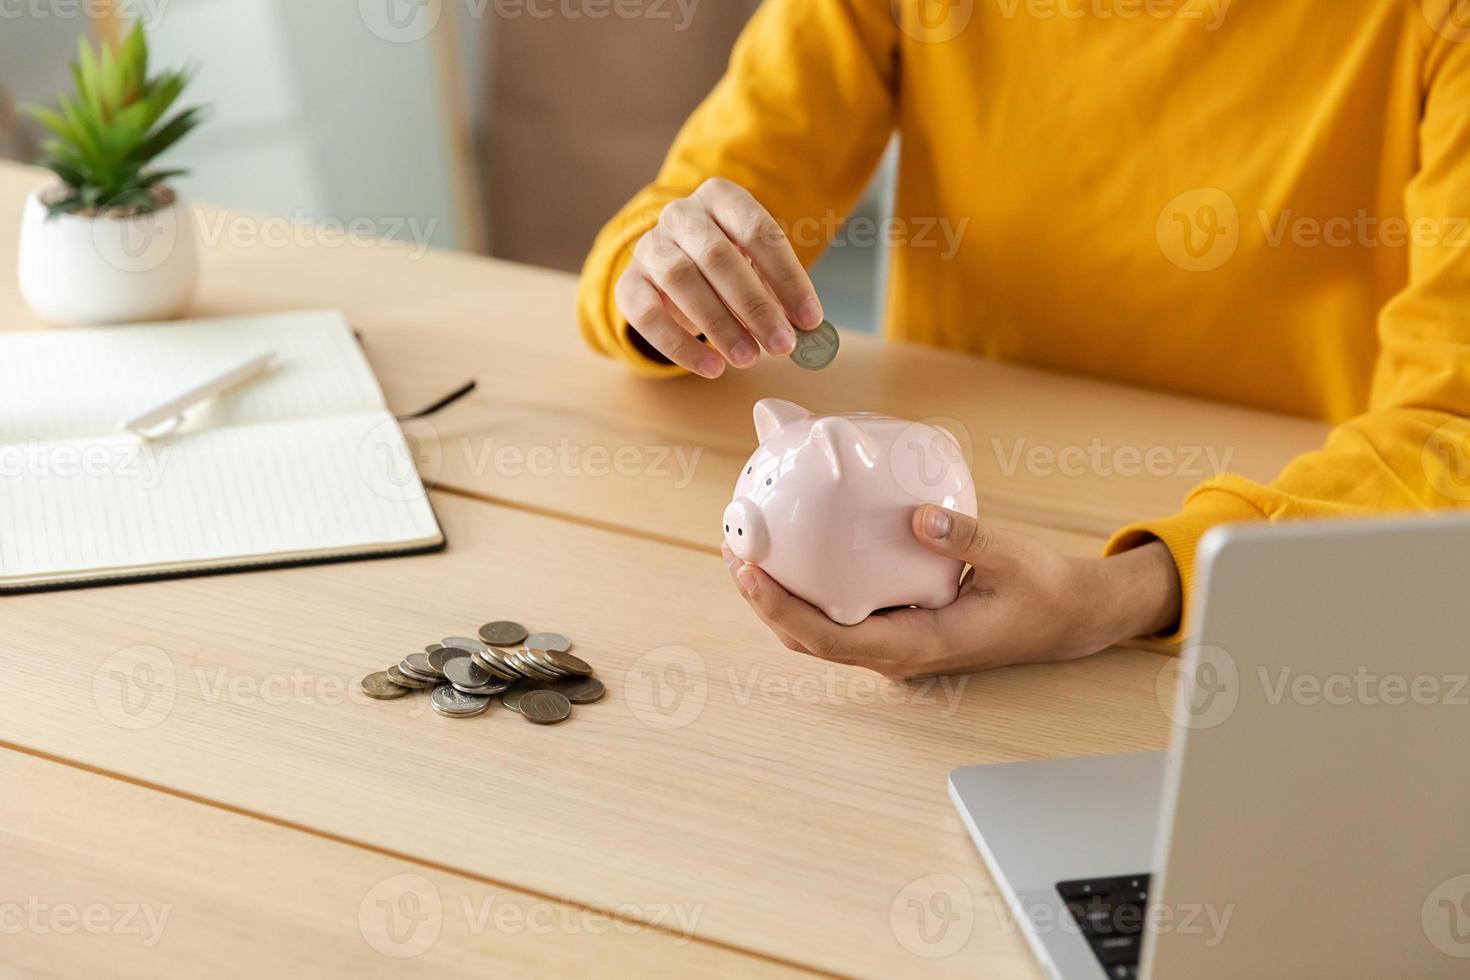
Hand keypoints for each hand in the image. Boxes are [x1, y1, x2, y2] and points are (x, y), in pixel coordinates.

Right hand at [614, 178, 824, 377]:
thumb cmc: (728, 265)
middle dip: (755, 305)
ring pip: (680, 280)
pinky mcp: (628, 283)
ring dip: (719, 325)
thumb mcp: (757, 265)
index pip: (757, 231)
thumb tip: (807, 329)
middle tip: (783, 345)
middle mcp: (681, 214)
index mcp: (721, 197)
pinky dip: (680, 346)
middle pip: (717, 256)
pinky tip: (712, 367)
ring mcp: (649, 246)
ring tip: (749, 359)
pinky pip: (647, 315)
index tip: (810, 319)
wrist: (671, 265)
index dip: (787, 277)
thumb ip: (780, 292)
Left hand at [723, 505, 1182, 678]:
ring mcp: (893, 644)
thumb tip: (915, 516)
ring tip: (746, 547)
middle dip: (762, 599)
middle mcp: (896, 654)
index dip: (781, 608)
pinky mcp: (896, 627)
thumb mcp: (1013, 559)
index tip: (749, 570)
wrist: (1069, 618)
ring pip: (817, 632)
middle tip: (732, 546)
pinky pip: (838, 615)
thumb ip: (966, 538)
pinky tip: (795, 550)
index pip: (830, 639)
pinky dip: (806, 589)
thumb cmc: (1044, 593)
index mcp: (918, 645)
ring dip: (777, 597)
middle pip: (808, 639)